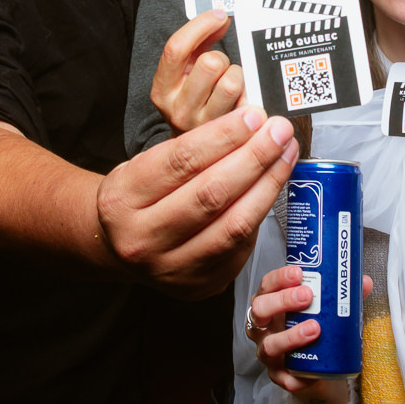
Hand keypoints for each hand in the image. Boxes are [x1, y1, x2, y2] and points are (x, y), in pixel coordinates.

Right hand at [97, 106, 297, 298]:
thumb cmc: (137, 198)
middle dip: (254, 158)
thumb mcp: (144, 164)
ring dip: (268, 185)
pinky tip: (272, 187)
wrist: (119, 247)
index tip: (254, 117)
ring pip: (233, 226)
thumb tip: (246, 122)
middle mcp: (143, 239)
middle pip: (211, 194)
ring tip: (285, 155)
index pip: (182, 161)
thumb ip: (189, 147)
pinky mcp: (199, 286)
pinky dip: (261, 213)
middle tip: (279, 131)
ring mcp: (171, 269)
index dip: (225, 136)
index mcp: (122, 200)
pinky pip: (241, 248)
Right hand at [149, 9, 245, 132]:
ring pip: (232, 82)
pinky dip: (250, 96)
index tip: (219, 16)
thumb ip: (200, 40)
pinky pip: (249, 103)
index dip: (201, 25)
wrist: (193, 150)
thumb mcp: (187, 69)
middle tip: (222, 68)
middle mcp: (178, 110)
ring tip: (232, 86)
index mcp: (162, 89)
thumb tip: (221, 18)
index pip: (176, 48)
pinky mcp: (228, 138)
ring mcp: (204, 127)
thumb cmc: (194, 98)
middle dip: (223, 59)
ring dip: (238, 77)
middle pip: (211, 63)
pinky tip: (244, 101)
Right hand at [247, 264, 371, 402]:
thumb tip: (363, 282)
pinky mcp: (279, 376)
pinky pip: (284, 377)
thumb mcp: (323, 310)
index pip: (267, 286)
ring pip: (269, 345)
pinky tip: (311, 372)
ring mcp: (268, 352)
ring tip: (314, 328)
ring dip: (291, 336)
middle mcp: (263, 327)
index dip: (279, 278)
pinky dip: (296, 375)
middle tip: (308, 296)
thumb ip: (339, 295)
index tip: (298, 273)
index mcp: (271, 304)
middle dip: (282, 300)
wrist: (316, 370)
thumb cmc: (313, 330)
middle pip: (260, 310)